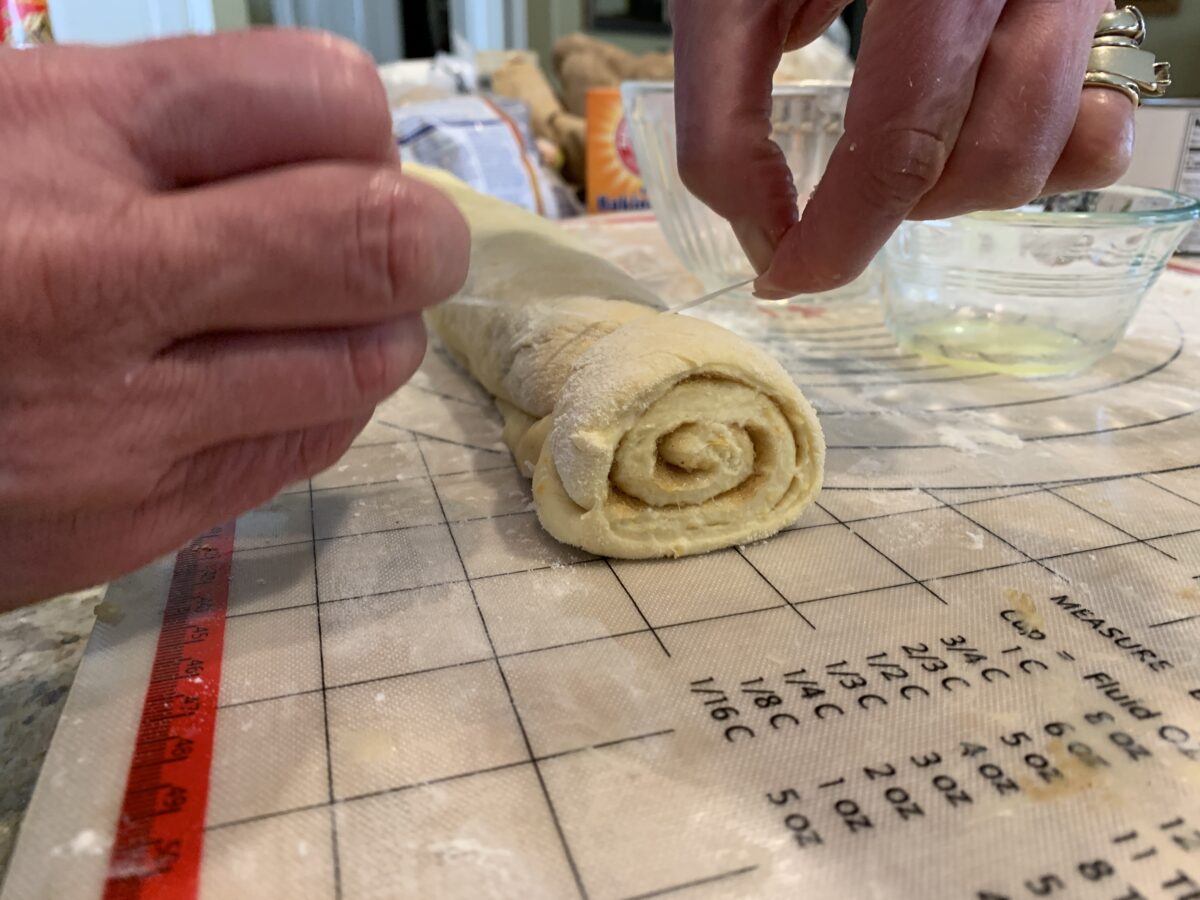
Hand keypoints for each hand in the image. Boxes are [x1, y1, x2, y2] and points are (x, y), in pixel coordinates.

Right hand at [0, 31, 468, 607]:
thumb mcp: (7, 125)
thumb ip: (157, 124)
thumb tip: (330, 144)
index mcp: (62, 131)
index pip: (326, 101)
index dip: (356, 128)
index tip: (336, 153)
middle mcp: (104, 276)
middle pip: (379, 241)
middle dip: (413, 238)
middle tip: (383, 242)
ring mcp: (130, 418)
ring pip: (370, 362)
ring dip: (374, 330)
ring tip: (309, 314)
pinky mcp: (144, 518)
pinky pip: (313, 442)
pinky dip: (322, 399)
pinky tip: (258, 379)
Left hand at [672, 0, 1134, 296]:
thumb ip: (725, 118)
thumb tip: (763, 239)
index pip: (900, 139)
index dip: (839, 234)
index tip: (785, 276)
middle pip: (990, 157)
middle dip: (898, 209)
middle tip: (840, 189)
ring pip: (1056, 149)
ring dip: (961, 188)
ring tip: (897, 149)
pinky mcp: (1088, 3)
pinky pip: (1100, 123)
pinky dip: (1038, 158)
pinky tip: (968, 134)